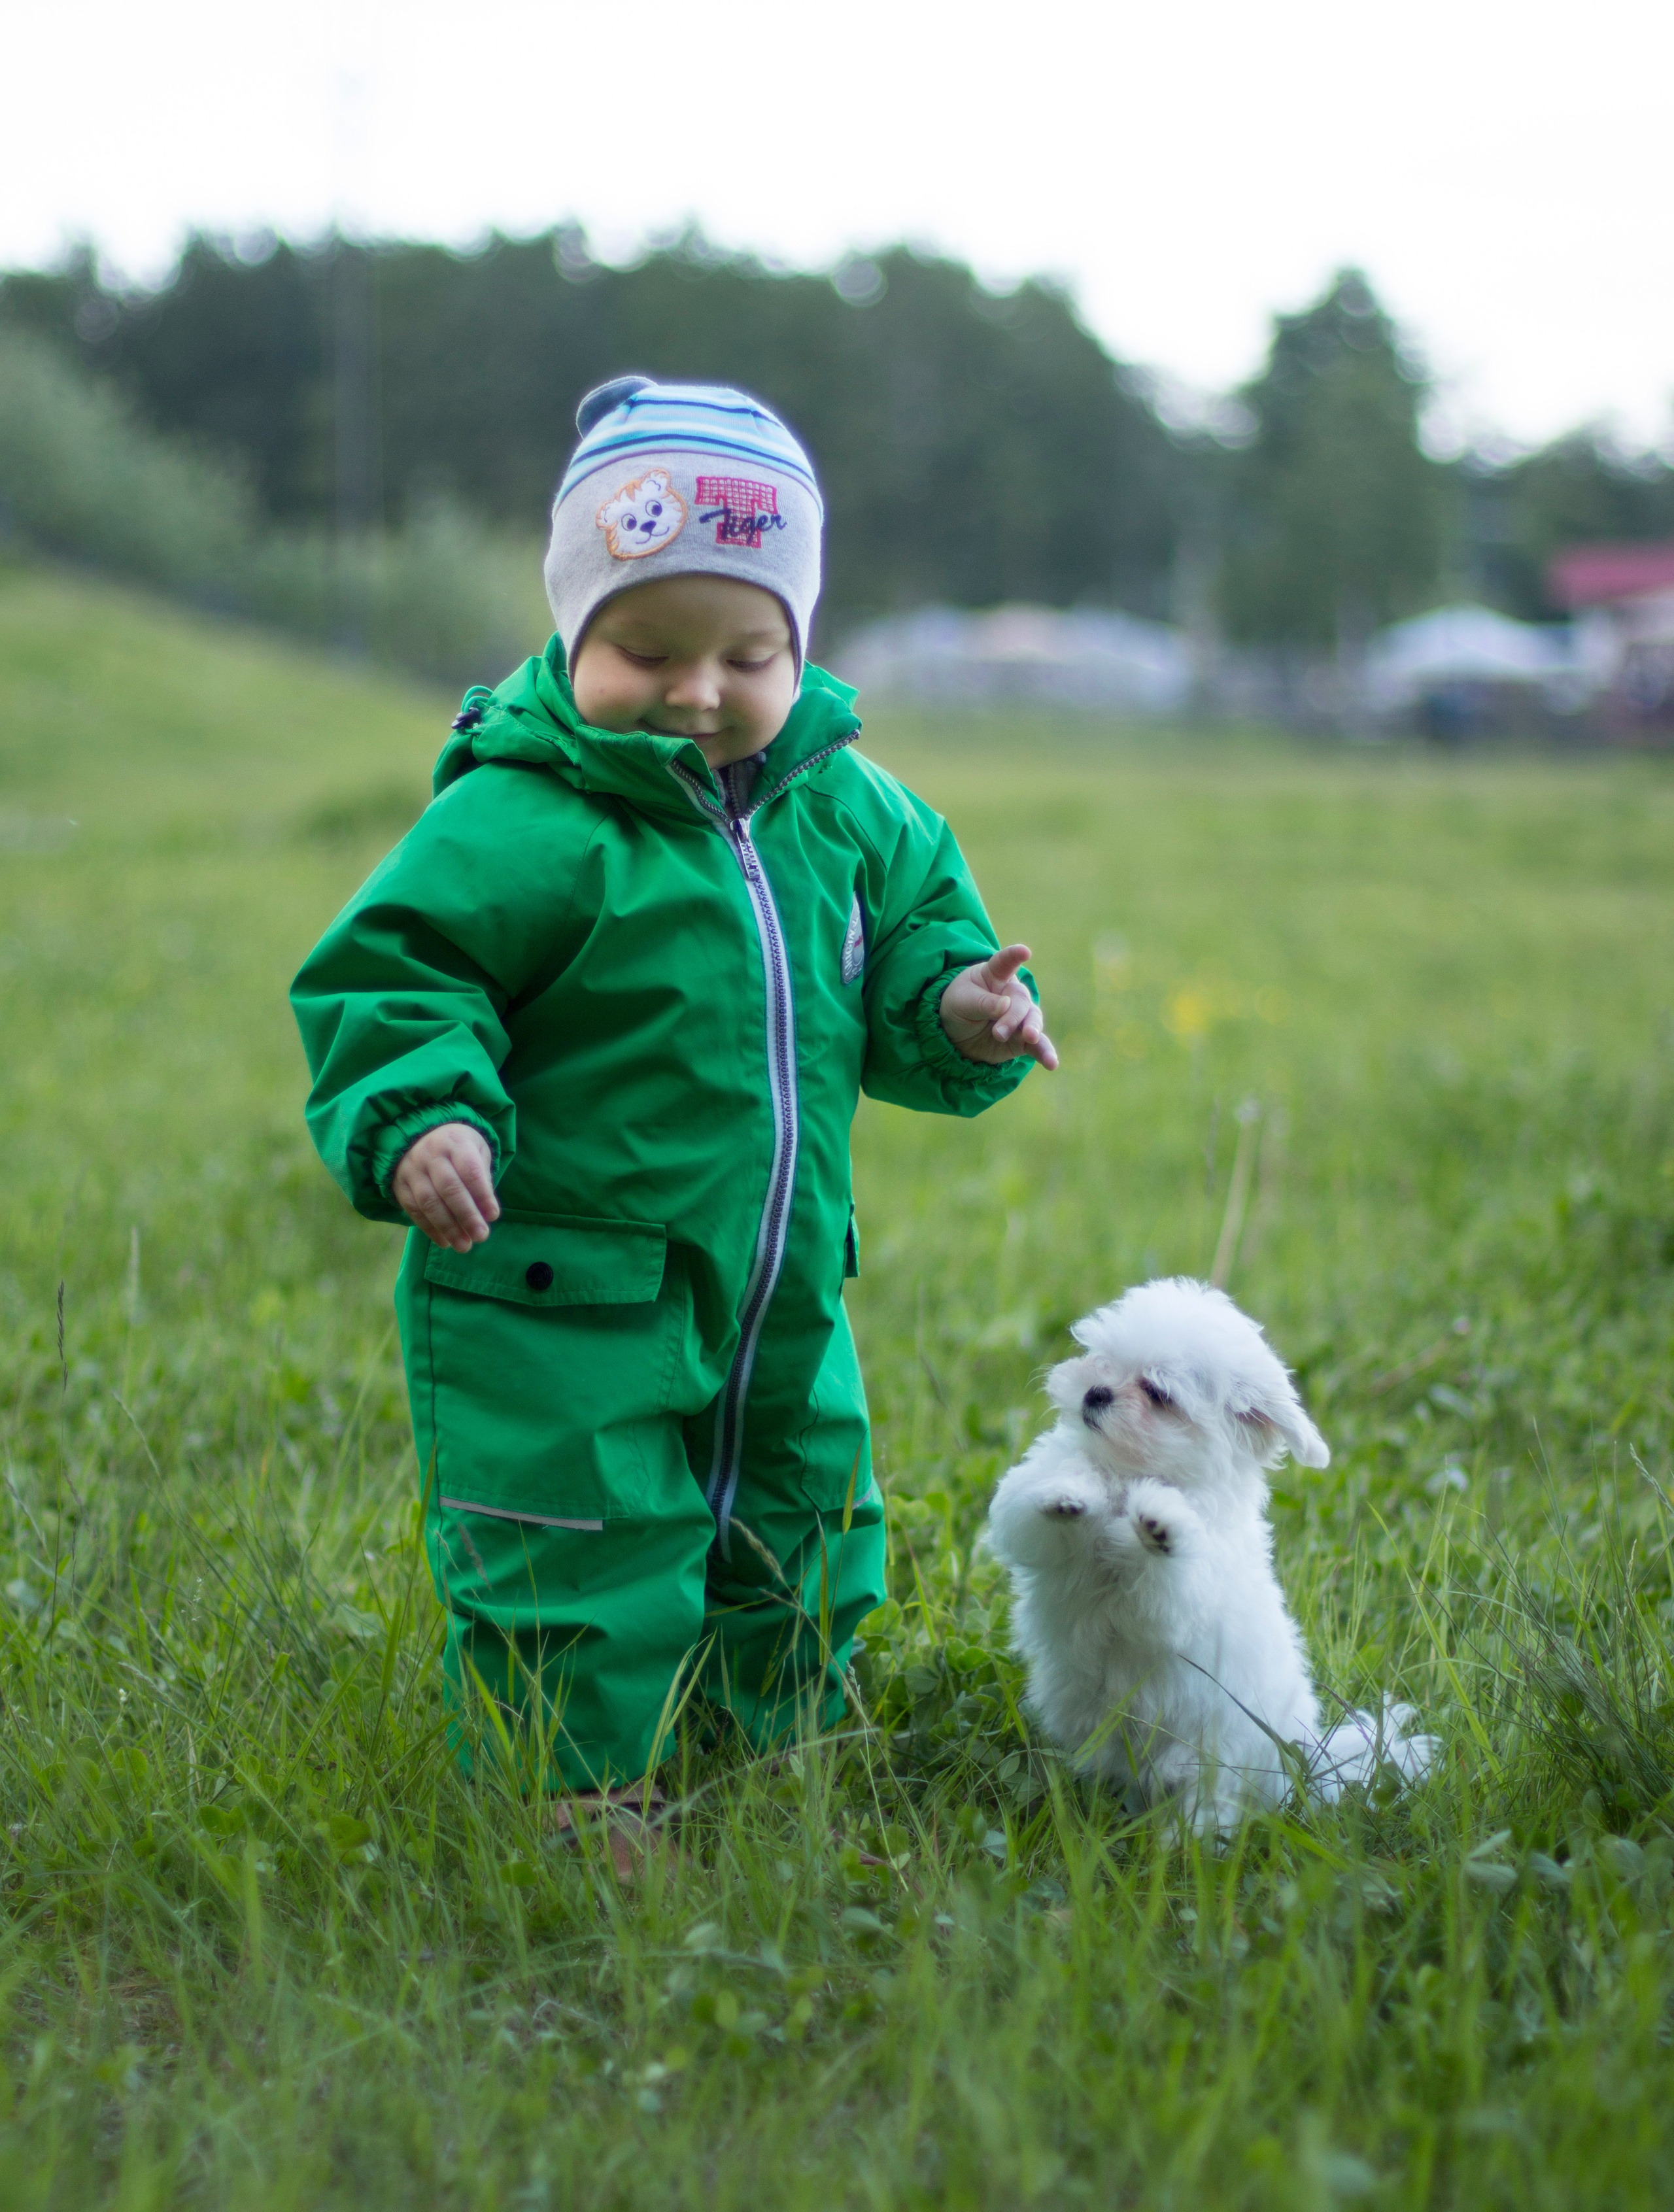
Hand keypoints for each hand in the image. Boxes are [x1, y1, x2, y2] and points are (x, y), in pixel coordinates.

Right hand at [392, 1122, 500, 1250]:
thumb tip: (486, 1212)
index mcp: (455, 1142)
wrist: (418, 1133)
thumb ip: (482, 1176)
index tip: (493, 1216)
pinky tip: (445, 1242)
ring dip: (448, 1228)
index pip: (470, 1170)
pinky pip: (413, 1210)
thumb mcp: (476, 1149)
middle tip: (481, 1236)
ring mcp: (412, 1169)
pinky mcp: (400, 1185)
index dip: (482, 1194)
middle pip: (449, 1188)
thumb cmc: (457, 1146)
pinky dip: (429, 1229)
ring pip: (429, 1202)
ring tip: (464, 1246)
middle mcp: (431, 1154)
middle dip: (466, 1215)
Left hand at [938, 944, 1058, 1069]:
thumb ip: (982, 1003)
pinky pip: (1038, 1046)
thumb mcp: (961, 1002)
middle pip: (1021, 1001)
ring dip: (1032, 1029)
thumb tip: (1005, 1005)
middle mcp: (1012, 994)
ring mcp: (1020, 1017)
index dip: (1014, 956)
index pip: (1005, 963)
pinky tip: (1052, 1063)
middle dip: (1012, 1016)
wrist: (954, 1035)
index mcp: (995, 975)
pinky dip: (1045, 1053)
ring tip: (1029, 1038)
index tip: (1024, 952)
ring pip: (1033, 1020)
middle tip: (997, 1032)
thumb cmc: (958, 1007)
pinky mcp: (1022, 1039)